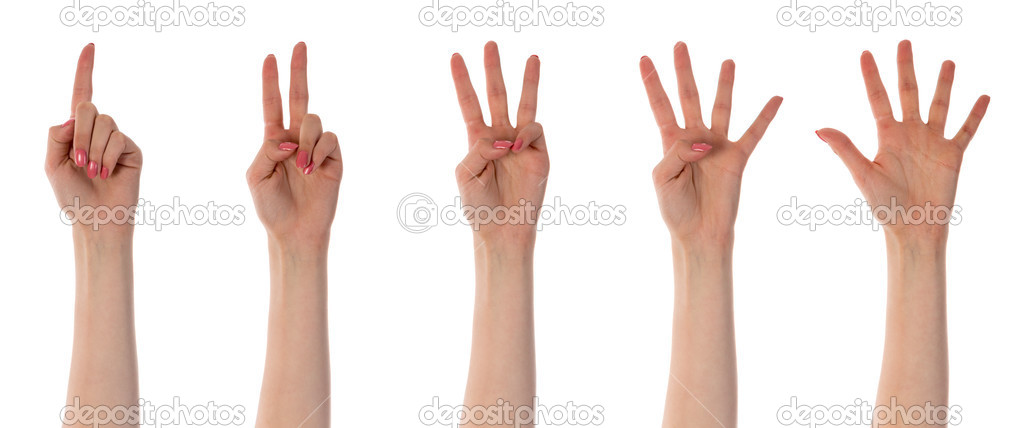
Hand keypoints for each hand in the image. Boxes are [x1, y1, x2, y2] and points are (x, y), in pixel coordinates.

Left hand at [46, 44, 141, 238]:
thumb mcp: (51, 163)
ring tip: (93, 173)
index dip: (85, 70)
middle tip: (79, 161)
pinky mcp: (133, 150)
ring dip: (93, 149)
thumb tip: (76, 118)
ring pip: (104, 123)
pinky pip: (119, 139)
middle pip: (88, 108)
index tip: (91, 46)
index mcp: (75, 131)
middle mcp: (98, 131)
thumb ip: (56, 135)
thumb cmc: (72, 196)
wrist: (96, 219)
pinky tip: (106, 174)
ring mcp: (117, 140)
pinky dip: (107, 157)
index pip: (80, 95)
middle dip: (79, 133)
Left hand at [246, 42, 341, 249]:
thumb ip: (267, 149)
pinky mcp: (334, 159)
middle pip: (300, 97)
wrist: (295, 231)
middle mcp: (296, 138)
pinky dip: (318, 150)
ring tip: (301, 167)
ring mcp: (317, 147)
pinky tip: (312, 168)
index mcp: (274, 140)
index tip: (270, 57)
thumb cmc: (271, 206)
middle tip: (299, 44)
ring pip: (313, 121)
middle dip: (299, 70)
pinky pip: (329, 138)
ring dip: (304, 141)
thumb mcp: (256, 176)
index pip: (273, 103)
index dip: (271, 81)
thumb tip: (290, 138)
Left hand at [450, 42, 547, 247]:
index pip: (469, 103)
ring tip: (533, 58)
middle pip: (496, 95)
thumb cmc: (478, 205)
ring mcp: (521, 144)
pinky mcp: (540, 153)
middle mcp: (500, 137)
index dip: (462, 81)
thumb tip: (505, 137)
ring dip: (529, 81)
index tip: (455, 57)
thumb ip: (478, 147)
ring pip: (525, 104)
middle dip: (493, 70)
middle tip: (490, 44)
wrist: (501, 229)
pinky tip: (515, 148)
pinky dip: (524, 134)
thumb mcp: (464, 173)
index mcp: (477, 140)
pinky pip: (534, 130)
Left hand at [640, 42, 782, 245]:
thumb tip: (703, 141)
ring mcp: (717, 146)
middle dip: (683, 71)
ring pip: (721, 107)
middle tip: (680, 44)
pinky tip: (776, 97)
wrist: (698, 232)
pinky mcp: (737, 158)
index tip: (644, 59)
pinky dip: (765, 115)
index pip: (660, 105)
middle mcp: (694, 139)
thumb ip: (676, 153)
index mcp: (670, 143)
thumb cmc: (675, 208)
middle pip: (688, 96)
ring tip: (727, 61)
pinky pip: (753, 132)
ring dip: (724, 84)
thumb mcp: (663, 178)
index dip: (652, 83)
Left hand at [816, 40, 989, 244]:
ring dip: (943, 84)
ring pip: (939, 105)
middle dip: (906, 68)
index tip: (865, 53)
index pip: (878, 98)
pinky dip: (975, 114)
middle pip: (908, 93)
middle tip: (903, 43)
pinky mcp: (953, 154)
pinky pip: (966, 130)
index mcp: (886, 136)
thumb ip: (845, 148)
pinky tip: (982, 96)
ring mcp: (932, 142)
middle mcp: (909, 134)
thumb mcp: (863, 174)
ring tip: (946, 61)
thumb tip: (819, 128)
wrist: (913, 228)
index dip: (871, 76)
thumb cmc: (884, 206)